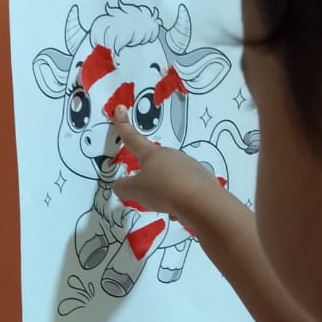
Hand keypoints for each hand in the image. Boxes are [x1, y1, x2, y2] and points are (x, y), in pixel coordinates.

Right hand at [110, 108, 222, 227]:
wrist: (201, 202)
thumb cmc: (163, 190)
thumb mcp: (135, 191)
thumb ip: (123, 188)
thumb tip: (121, 186)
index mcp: (152, 154)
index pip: (133, 138)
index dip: (123, 126)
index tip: (119, 109)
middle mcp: (172, 156)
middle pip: (156, 164)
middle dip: (151, 179)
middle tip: (149, 195)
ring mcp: (189, 167)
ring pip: (171, 180)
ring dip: (166, 193)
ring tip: (167, 207)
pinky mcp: (203, 180)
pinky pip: (185, 191)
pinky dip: (180, 202)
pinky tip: (181, 212)